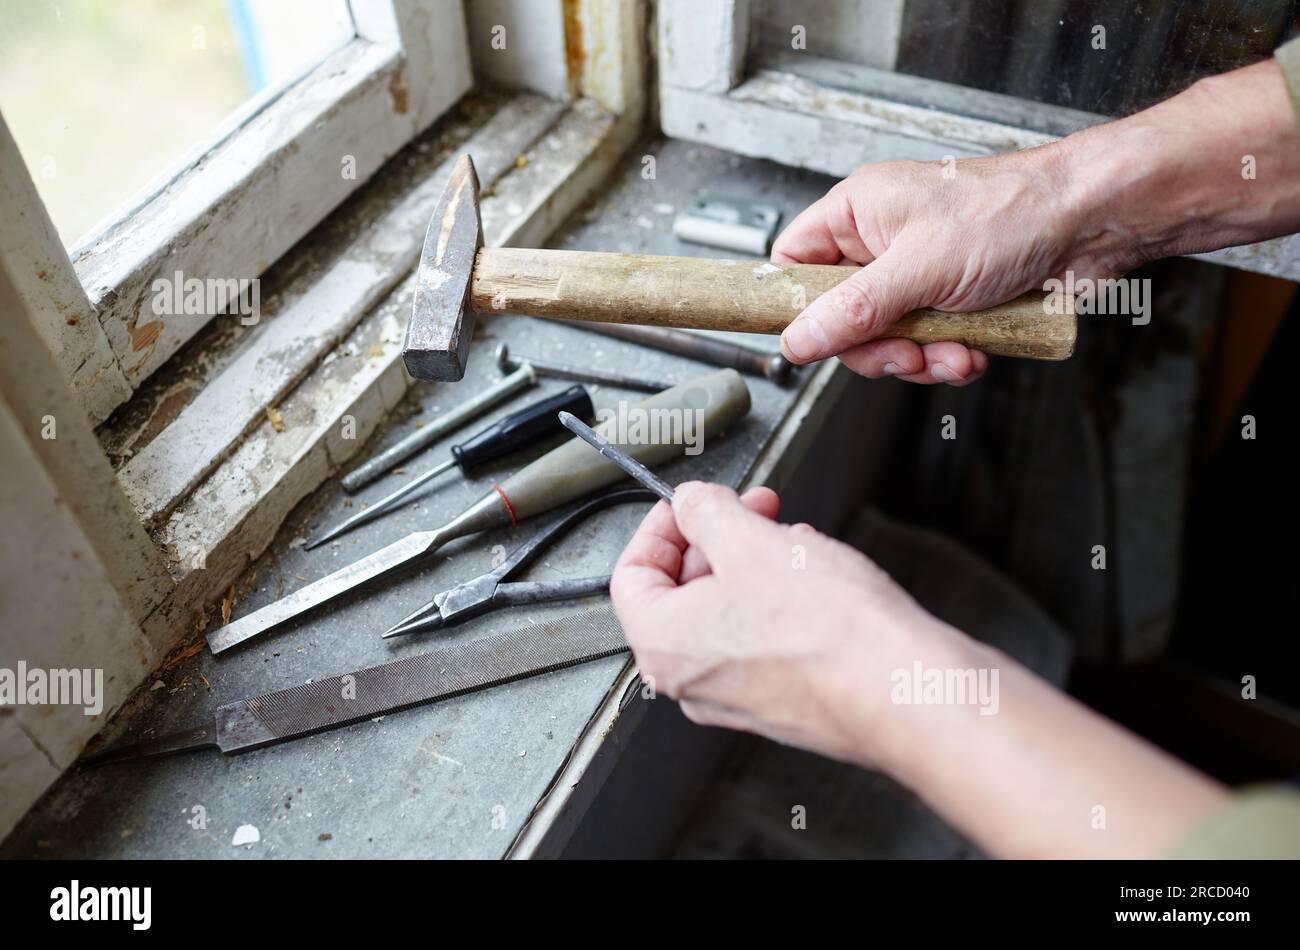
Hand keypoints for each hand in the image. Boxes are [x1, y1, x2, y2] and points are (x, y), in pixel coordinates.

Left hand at [609, 481, 966, 767]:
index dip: (660, 526)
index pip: (630, 575)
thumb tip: (689, 503)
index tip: (690, 503)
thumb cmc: (826, 629)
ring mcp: (735, 699)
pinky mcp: (780, 704)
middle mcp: (690, 682)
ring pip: (725, 614)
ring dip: (752, 566)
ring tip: (794, 541)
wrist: (902, 690)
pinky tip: (817, 579)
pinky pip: (762, 641)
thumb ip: (705, 513)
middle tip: (752, 508)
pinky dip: (778, 602)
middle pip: (679, 593)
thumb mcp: (750, 540)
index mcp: (663, 644)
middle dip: (715, 540)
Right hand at [773, 147, 1080, 384]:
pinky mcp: (951, 301)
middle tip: (905, 352)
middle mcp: (882, 242)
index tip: (810, 340)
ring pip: (886, 339)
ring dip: (921, 358)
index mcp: (858, 212)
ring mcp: (918, 274)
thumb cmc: (1013, 212)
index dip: (794, 305)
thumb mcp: (919, 268)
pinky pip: (927, 346)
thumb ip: (853, 309)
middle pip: (840, 317)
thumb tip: (798, 338)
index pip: (793, 262)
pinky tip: (974, 350)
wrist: (1092, 223)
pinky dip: (949, 357)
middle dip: (877, 347)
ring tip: (955, 350)